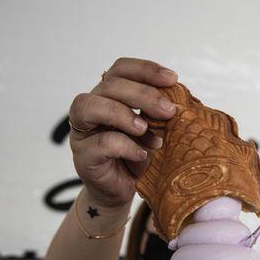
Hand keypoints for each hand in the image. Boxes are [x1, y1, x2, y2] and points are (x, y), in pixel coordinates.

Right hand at [69, 58, 177, 207]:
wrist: (123, 189)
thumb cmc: (138, 155)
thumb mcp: (154, 130)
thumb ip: (159, 114)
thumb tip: (177, 102)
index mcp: (109, 96)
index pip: (120, 69)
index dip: (145, 69)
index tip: (172, 79)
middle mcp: (91, 108)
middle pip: (109, 85)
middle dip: (143, 94)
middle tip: (169, 110)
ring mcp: (83, 132)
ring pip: (90, 106)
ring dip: (123, 114)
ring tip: (146, 129)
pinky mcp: (83, 156)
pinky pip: (100, 144)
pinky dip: (125, 146)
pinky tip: (142, 154)